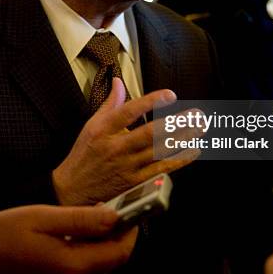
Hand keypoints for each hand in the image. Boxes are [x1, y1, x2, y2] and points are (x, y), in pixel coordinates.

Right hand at [0, 204, 136, 273]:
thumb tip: (114, 216)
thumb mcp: (41, 217)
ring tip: (100, 216)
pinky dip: (93, 252)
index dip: (131, 229)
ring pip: (103, 266)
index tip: (133, 208)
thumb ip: (80, 219)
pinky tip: (82, 233)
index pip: (120, 251)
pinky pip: (88, 271)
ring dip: (108, 243)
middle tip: (118, 208)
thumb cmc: (4, 237)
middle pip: (114, 260)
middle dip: (121, 234)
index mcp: (73, 265)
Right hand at [53, 78, 192, 204]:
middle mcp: (116, 148)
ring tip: (200, 127)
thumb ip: (109, 104)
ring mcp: (127, 166)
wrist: (72, 191)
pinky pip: (161, 169)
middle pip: (151, 133)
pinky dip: (179, 160)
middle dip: (177, 123)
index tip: (170, 95)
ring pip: (160, 150)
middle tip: (197, 114)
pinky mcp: (134, 182)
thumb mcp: (90, 125)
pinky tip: (193, 150)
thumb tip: (118, 82)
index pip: (129, 112)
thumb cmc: (83, 155)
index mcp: (103, 130)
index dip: (151, 102)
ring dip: (183, 138)